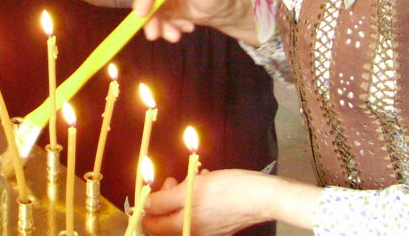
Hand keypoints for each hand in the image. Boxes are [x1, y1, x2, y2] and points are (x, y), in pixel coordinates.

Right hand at [131, 0, 252, 43]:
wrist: (226, 11)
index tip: (143, 14)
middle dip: (150, 16)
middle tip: (155, 34)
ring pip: (148, 9)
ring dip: (159, 26)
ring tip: (176, 36)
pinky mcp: (163, 3)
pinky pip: (156, 18)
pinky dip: (166, 27)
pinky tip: (183, 28)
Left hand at [143, 169, 272, 235]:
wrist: (262, 197)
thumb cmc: (227, 191)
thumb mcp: (190, 189)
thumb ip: (164, 200)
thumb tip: (146, 206)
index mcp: (184, 229)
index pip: (151, 225)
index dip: (149, 206)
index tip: (157, 188)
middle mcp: (194, 234)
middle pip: (167, 220)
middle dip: (167, 198)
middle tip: (174, 180)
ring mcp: (208, 231)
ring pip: (184, 213)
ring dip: (183, 194)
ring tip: (194, 178)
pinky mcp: (219, 225)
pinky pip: (199, 212)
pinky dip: (198, 198)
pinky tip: (207, 182)